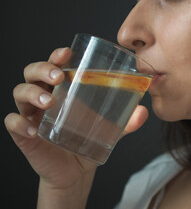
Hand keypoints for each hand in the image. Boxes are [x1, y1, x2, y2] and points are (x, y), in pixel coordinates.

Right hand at [4, 47, 148, 190]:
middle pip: (32, 73)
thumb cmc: (88, 140)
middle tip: (58, 76)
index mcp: (63, 90)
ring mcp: (33, 114)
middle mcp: (45, 97)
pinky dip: (19, 123)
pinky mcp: (25, 135)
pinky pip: (13, 123)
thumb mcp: (109, 128)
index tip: (66, 52)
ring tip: (49, 101)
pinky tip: (33, 129)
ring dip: (32, 93)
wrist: (77, 170)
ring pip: (20, 92)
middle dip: (42, 69)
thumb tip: (144, 111)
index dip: (56, 55)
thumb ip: (126, 121)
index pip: (54, 65)